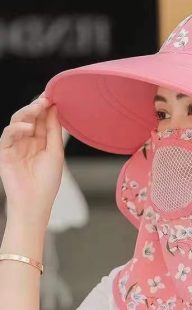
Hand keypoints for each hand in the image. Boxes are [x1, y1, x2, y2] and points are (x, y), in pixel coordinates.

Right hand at [0, 94, 64, 225]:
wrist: (35, 201)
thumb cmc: (48, 180)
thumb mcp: (55, 152)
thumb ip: (54, 130)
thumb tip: (55, 109)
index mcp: (41, 141)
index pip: (42, 120)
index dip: (46, 108)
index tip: (54, 97)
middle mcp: (28, 141)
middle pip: (30, 118)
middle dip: (37, 107)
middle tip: (45, 99)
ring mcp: (15, 145)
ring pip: (17, 122)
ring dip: (27, 113)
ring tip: (38, 107)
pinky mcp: (4, 152)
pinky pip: (8, 135)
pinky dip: (17, 129)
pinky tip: (28, 128)